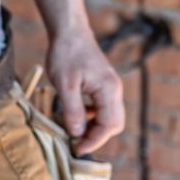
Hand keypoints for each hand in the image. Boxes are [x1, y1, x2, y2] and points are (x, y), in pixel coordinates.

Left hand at [46, 25, 124, 154]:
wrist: (69, 31)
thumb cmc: (66, 54)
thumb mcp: (64, 85)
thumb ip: (72, 111)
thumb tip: (77, 134)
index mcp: (108, 90)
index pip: (109, 125)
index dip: (94, 140)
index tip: (76, 148)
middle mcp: (114, 89)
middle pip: (114, 124)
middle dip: (96, 136)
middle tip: (76, 141)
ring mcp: (110, 86)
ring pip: (109, 116)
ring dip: (93, 126)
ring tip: (73, 129)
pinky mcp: (104, 84)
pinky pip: (102, 107)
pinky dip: (91, 116)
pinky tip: (75, 114)